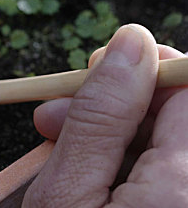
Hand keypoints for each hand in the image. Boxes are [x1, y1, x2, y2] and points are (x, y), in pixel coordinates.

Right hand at [23, 24, 187, 206]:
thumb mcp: (64, 191)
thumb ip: (99, 118)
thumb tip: (130, 42)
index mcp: (182, 188)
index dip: (144, 67)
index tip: (100, 66)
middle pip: (177, 111)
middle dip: (117, 101)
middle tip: (62, 108)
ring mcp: (187, 200)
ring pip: (165, 137)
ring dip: (112, 129)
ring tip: (59, 137)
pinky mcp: (175, 204)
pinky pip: (161, 167)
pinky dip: (122, 157)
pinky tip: (85, 161)